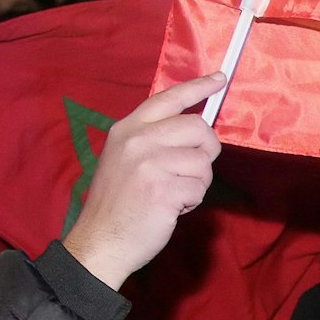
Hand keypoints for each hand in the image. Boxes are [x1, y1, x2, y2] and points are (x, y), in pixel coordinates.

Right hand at [62, 73, 224, 289]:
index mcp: (127, 129)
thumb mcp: (126, 158)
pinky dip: (191, 201)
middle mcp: (138, 140)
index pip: (169, 98)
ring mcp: (150, 163)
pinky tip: (170, 208)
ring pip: (203, 162)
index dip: (198, 88)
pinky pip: (199, 188)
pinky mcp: (163, 189)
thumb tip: (196, 129)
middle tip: (191, 171)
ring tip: (172, 194)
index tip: (220, 78)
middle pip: (198, 128)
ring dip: (196, 182)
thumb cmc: (118, 202)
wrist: (100, 240)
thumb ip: (154, 139)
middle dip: (206, 151)